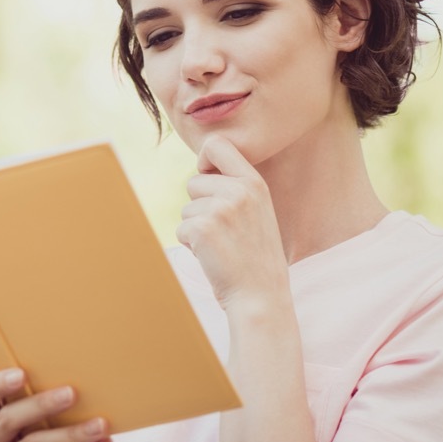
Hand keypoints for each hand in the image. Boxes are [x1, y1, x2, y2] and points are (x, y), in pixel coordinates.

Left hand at [177, 134, 288, 308]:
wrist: (261, 296)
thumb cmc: (255, 256)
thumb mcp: (257, 212)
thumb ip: (236, 188)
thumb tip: (202, 171)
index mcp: (254, 183)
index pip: (217, 145)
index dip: (204, 160)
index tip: (208, 178)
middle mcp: (239, 190)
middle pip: (194, 181)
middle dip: (199, 206)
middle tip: (223, 231)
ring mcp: (221, 208)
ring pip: (186, 208)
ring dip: (196, 228)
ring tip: (222, 245)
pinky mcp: (202, 228)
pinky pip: (181, 229)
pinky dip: (191, 245)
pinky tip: (213, 256)